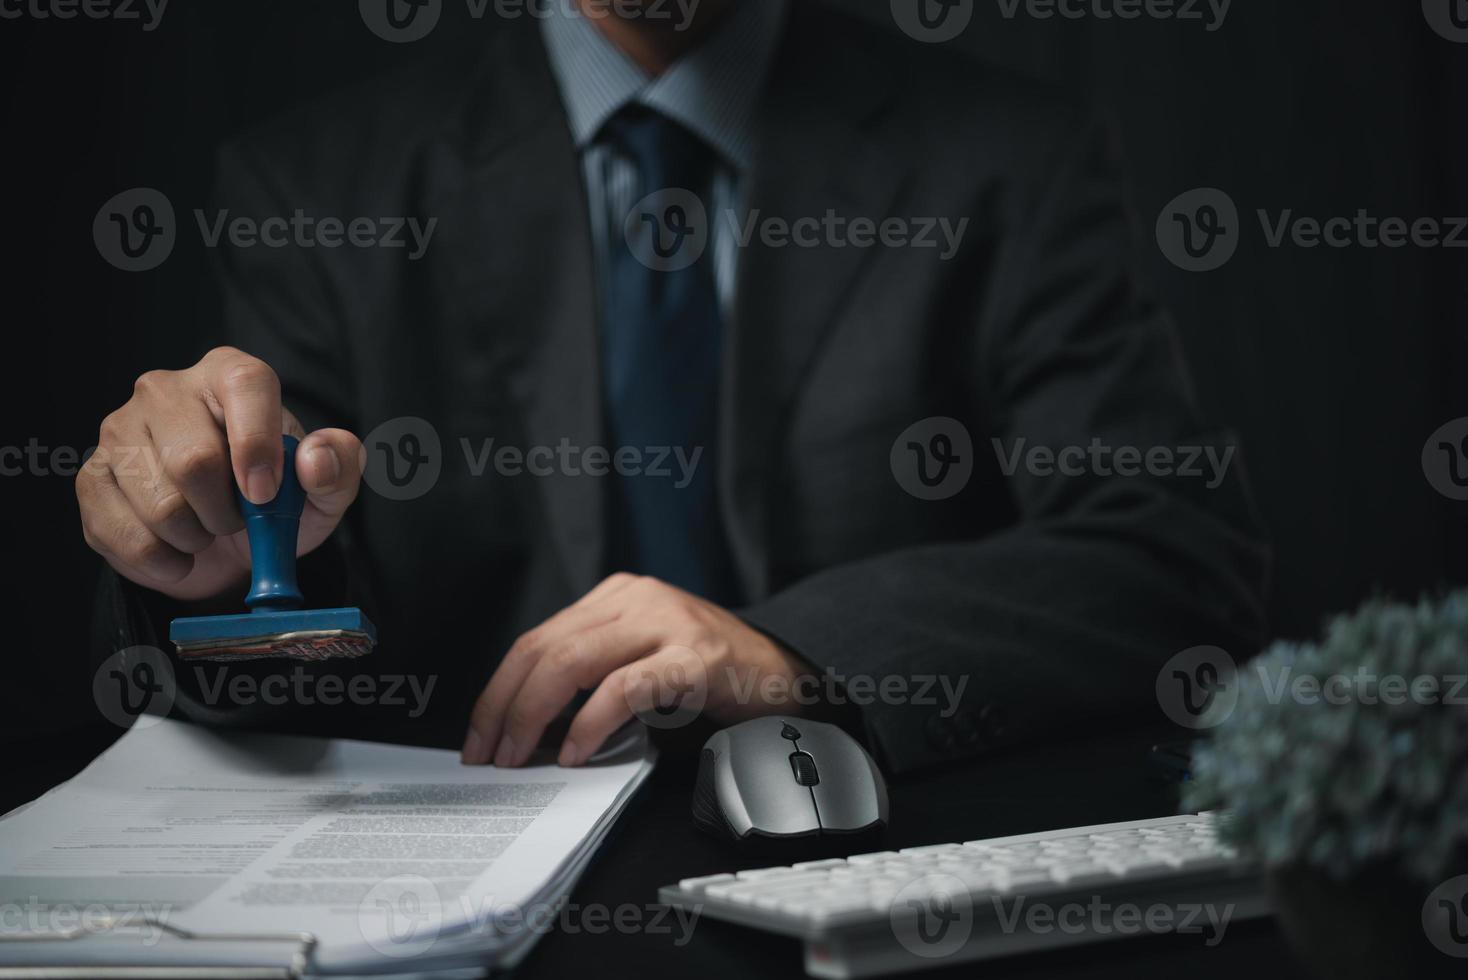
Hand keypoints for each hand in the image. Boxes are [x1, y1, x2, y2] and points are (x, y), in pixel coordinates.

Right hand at [76, 346, 362, 601]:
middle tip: (240, 519)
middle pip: (194, 460)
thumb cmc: (277, 502)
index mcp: (229, 374)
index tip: (266, 494)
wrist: (227, 546)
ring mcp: (119, 431)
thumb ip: (338, 467)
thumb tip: (314, 460)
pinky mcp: (92, 479)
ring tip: (209, 528)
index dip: (259, 444)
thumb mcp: (322, 489)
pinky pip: (129, 537)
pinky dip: (167, 561)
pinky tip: (180, 550)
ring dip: (199, 537)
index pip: (245, 384)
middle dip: (228, 511)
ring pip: (161, 506)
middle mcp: (166, 390)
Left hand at [461, 574, 812, 766]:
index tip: (480, 736)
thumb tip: (526, 725)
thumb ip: (593, 673)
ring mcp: (667, 623)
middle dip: (504, 707)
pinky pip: (625, 688)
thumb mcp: (643, 658)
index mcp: (617, 594)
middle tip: (490, 756)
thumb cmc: (710, 676)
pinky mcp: (695, 657)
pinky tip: (577, 752)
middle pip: (544, 648)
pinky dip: (591, 724)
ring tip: (522, 758)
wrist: (785, 677)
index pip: (536, 639)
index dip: (498, 690)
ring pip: (572, 662)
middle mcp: (637, 597)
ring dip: (535, 717)